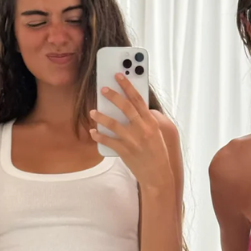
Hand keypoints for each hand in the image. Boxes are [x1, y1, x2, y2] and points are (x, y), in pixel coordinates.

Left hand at [89, 74, 172, 189]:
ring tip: (93, 111)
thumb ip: (146, 120)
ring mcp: (133, 140)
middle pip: (125, 107)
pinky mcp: (125, 151)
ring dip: (101, 116)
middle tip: (103, 89)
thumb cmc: (157, 153)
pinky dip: (99, 136)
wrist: (158, 175)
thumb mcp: (157, 134)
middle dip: (113, 95)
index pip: (138, 99)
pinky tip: (93, 132)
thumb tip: (132, 109)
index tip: (119, 75)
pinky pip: (108, 140)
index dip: (128, 85)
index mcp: (151, 122)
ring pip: (113, 123)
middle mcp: (143, 129)